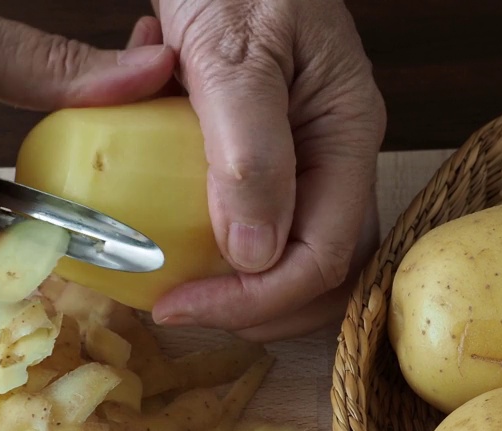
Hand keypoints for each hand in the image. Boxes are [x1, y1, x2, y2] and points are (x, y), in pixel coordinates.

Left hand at [135, 1, 385, 340]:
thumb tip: (254, 254)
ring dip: (228, 277)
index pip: (327, 254)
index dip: (260, 297)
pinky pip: (242, 209)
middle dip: (255, 306)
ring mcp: (300, 151)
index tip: (183, 304)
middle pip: (319, 268)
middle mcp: (333, 153)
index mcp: (346, 133)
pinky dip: (198, 225)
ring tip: (168, 275)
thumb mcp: (236, 51)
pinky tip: (154, 200)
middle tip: (181, 308)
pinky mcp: (260, 145)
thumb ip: (249, 149)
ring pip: (282, 248)